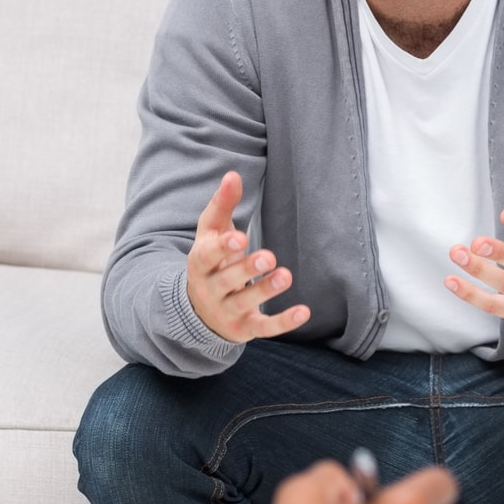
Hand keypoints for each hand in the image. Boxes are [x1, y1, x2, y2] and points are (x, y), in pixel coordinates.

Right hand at [186, 171, 310, 343]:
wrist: (199, 310)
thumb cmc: (211, 261)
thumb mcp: (211, 233)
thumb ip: (222, 205)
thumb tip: (233, 174)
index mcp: (200, 264)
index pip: (207, 257)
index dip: (222, 248)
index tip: (240, 237)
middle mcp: (210, 290)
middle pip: (227, 281)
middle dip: (246, 269)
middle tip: (268, 256)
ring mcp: (227, 311)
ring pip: (245, 303)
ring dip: (265, 290)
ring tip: (285, 275)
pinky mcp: (245, 328)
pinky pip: (264, 328)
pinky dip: (283, 322)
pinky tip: (304, 311)